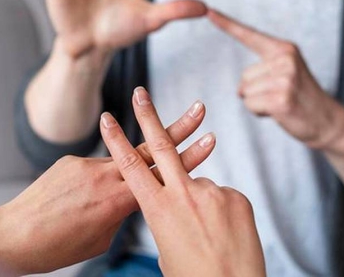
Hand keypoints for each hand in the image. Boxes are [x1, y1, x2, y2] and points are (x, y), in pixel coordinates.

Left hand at [0, 99, 215, 273]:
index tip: (209, 141)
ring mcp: (87, 165)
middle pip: (151, 149)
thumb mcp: (102, 238)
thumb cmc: (58, 246)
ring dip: (132, 157)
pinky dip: (96, 178)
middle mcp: (106, 176)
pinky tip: (78, 196)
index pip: (162, 175)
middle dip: (178, 128)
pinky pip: (94, 166)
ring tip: (126, 170)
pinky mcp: (70, 160)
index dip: (189, 157)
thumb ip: (120, 212)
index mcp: (118, 201)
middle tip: (199, 109)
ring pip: (121, 157)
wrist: (15, 234)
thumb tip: (127, 197)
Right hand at [100, 87, 265, 276]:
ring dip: (198, 204)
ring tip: (208, 235)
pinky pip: (222, 197)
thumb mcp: (166, 250)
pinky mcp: (236, 196)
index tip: (107, 119)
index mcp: (157, 209)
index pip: (130, 166)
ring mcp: (212, 193)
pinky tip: (225, 234)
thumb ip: (166, 219)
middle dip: (148, 116)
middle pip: (160, 145)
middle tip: (141, 93)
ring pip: (198, 184)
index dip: (116, 141)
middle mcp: (183, 194)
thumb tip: (173, 206)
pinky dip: (219, 212)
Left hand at [208, 10, 342, 149]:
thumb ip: (264, 69)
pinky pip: (250, 104)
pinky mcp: (281, 98)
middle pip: (244, 76)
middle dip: (256, 91)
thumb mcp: (287, 73)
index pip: (250, 35)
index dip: (227, 24)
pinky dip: (259, 112)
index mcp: (284, 49)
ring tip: (282, 103)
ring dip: (258, 103)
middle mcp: (285, 59)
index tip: (208, 11)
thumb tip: (240, 88)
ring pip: (245, 92)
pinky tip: (280, 112)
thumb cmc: (301, 98)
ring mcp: (284, 78)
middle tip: (281, 95)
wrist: (329, 121)